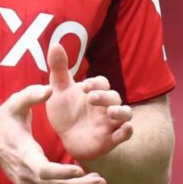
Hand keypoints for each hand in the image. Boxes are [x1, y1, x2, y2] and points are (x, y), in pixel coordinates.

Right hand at [0, 83, 107, 183]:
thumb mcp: (16, 102)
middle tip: (100, 179)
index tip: (80, 169)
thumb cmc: (5, 119)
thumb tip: (49, 89)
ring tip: (97, 182)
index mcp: (23, 152)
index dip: (62, 173)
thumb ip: (32, 94)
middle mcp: (24, 172)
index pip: (43, 170)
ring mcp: (24, 183)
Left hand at [45, 43, 133, 161]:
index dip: (95, 83)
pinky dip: (127, 131)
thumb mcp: (59, 89)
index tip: (82, 87)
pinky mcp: (110, 139)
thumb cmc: (65, 111)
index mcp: (96, 91)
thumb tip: (55, 43)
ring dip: (121, 112)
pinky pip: (124, 134)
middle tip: (91, 98)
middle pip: (114, 97)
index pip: (102, 83)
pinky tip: (126, 128)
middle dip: (104, 96)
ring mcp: (110, 122)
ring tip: (111, 112)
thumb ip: (59, 67)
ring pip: (125, 113)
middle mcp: (106, 105)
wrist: (64, 138)